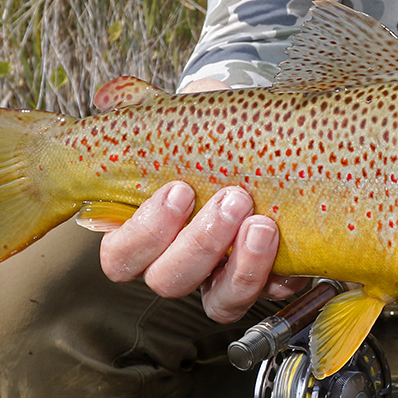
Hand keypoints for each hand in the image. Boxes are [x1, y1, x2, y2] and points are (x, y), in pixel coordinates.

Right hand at [98, 78, 304, 321]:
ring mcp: (221, 278)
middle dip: (200, 243)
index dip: (146, 232)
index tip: (179, 189)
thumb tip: (108, 95)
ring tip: (263, 223)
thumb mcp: (184, 121)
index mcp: (142, 234)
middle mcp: (178, 263)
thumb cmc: (214, 141)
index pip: (121, 257)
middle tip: (233, 199)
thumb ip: (148, 110)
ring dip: (242, 266)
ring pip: (219, 302)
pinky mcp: (265, 283)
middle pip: (168, 282)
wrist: (267, 147)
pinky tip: (289, 242)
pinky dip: (279, 273)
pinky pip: (270, 296)